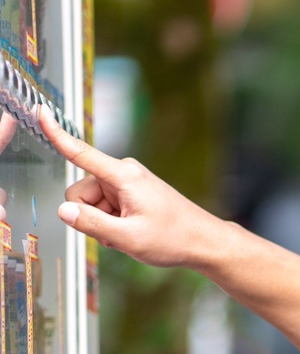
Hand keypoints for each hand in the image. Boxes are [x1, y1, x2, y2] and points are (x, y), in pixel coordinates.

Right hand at [38, 106, 225, 270]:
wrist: (202, 241)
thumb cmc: (174, 238)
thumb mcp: (128, 238)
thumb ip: (92, 225)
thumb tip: (64, 212)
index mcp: (123, 176)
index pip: (81, 153)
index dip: (57, 134)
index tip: (41, 112)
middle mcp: (123, 173)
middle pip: (80, 193)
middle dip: (90, 216)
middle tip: (118, 233)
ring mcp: (126, 182)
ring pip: (91, 204)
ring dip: (102, 222)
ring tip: (129, 232)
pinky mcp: (130, 192)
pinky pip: (104, 207)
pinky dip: (112, 222)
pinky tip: (131, 230)